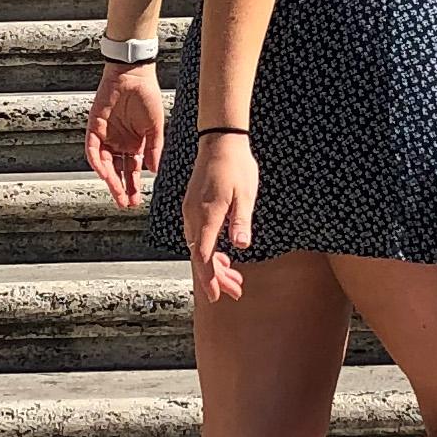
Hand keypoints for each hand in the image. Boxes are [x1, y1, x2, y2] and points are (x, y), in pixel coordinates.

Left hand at [82, 62, 164, 208]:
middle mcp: (119, 142)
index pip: (132, 170)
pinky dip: (97, 162)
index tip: (136, 201)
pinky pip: (92, 149)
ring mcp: (106, 136)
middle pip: (118, 171)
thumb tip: (153, 172)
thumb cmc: (147, 96)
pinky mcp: (94, 127)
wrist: (133, 75)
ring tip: (117, 193)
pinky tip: (104, 173)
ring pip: (105, 164)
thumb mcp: (155, 127)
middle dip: (121, 188)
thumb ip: (154, 149)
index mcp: (135, 143)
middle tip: (125, 204)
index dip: (133, 186)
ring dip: (110, 180)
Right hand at [184, 134, 258, 305]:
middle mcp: (193, 216)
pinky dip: (209, 250)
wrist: (220, 140)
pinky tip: (224, 255)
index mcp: (207, 215)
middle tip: (236, 291)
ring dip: (214, 265)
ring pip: (198, 247)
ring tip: (235, 278)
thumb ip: (241, 221)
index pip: (203, 255)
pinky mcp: (193, 207)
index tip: (216, 296)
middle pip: (200, 256)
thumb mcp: (246, 195)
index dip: (209, 278)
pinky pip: (198, 236)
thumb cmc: (236, 166)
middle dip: (216, 277)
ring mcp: (191, 211)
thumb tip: (241, 245)